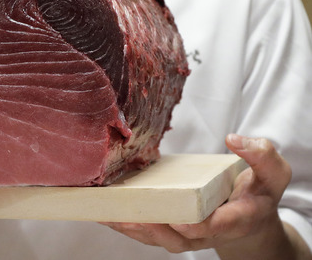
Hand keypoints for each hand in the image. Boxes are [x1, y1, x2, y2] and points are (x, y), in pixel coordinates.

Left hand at [102, 134, 307, 258]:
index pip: (216, 225)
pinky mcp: (173, 230)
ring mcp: (190, 234)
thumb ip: (261, 155)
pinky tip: (106, 213)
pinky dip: (128, 226)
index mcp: (236, 218)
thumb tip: (235, 139)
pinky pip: (149, 233)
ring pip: (160, 238)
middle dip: (155, 229)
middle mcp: (210, 231)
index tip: (180, 218)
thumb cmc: (259, 190)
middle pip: (181, 237)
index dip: (198, 224)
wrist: (251, 213)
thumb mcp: (272, 171)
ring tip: (110, 215)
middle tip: (132, 216)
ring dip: (135, 229)